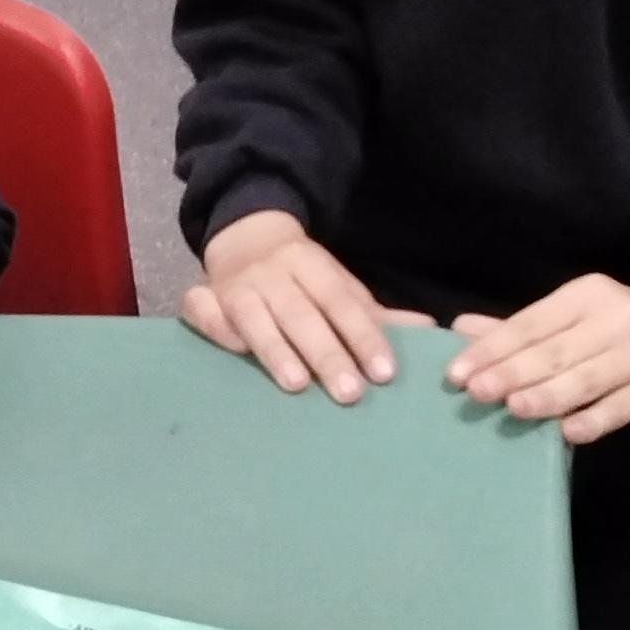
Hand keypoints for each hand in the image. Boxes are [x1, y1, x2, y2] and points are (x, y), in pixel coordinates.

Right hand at [181, 210, 433, 403]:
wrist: (244, 237)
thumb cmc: (301, 277)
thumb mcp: (337, 287)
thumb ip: (374, 316)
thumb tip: (428, 330)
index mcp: (312, 266)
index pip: (342, 302)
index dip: (364, 336)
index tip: (384, 373)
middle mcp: (274, 273)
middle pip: (302, 314)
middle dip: (326, 353)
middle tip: (350, 393)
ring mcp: (235, 285)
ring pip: (254, 315)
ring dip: (275, 348)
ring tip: (297, 385)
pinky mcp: (202, 297)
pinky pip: (202, 309)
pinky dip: (215, 327)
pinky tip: (235, 352)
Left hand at [446, 277, 629, 442]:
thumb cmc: (614, 322)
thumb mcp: (571, 313)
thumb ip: (518, 327)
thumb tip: (460, 328)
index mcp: (585, 295)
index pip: (531, 322)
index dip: (493, 347)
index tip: (457, 372)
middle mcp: (614, 319)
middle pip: (556, 350)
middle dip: (513, 371)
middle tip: (477, 392)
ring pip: (587, 377)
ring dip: (549, 394)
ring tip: (514, 408)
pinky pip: (623, 406)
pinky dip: (596, 418)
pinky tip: (569, 432)